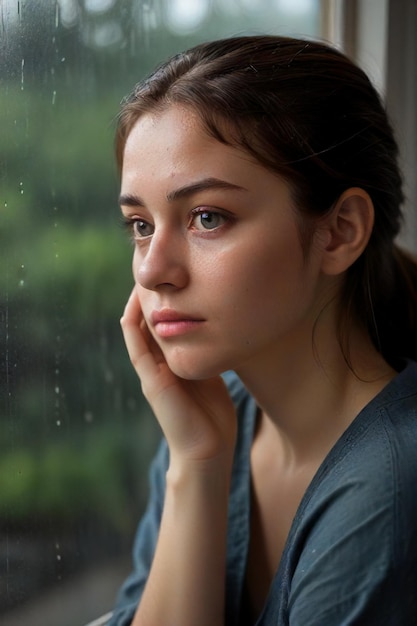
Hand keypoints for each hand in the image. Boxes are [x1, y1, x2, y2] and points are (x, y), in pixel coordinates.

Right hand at [120, 288, 236, 466]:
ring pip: (135, 327)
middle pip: (145, 319)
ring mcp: (151, 371)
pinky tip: (136, 302)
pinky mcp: (151, 381)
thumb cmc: (212, 415)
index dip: (160, 296)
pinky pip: (136, 345)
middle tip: (149, 265)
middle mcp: (156, 362)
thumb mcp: (211, 374)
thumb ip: (207, 354)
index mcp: (170, 360)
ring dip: (136, 302)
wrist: (208, 451)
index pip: (159, 320)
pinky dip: (133, 322)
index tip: (168, 272)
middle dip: (147, 292)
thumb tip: (222, 329)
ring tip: (140, 274)